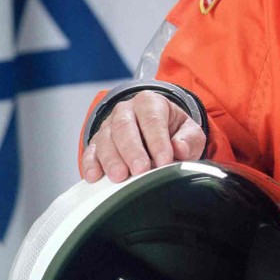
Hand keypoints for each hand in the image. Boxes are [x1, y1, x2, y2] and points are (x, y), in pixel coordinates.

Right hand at [81, 91, 205, 182]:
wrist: (158, 130)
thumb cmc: (173, 131)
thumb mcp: (189, 131)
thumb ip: (188, 139)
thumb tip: (180, 148)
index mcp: (150, 102)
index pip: (153, 120)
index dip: (158, 141)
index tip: (165, 161)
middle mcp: (126, 111)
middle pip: (124, 128)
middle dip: (132, 150)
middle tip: (140, 170)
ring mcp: (108, 126)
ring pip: (105, 140)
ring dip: (112, 160)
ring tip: (120, 177)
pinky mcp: (96, 143)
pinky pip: (91, 152)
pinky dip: (91, 164)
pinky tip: (94, 176)